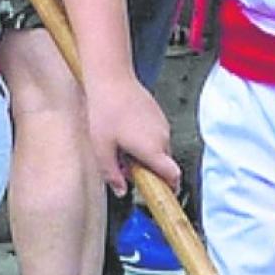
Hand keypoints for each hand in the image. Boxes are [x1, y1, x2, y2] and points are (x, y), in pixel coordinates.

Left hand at [86, 78, 180, 196]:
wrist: (112, 80)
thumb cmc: (105, 113)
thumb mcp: (101, 149)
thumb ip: (112, 174)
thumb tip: (121, 191)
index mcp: (152, 149)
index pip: (173, 174)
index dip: (170, 187)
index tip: (163, 194)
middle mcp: (163, 137)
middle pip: (163, 163)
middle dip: (148, 169)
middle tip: (124, 166)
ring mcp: (163, 124)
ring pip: (159, 149)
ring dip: (146, 154)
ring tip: (121, 145)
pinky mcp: (159, 114)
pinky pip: (156, 135)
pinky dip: (145, 140)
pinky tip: (125, 131)